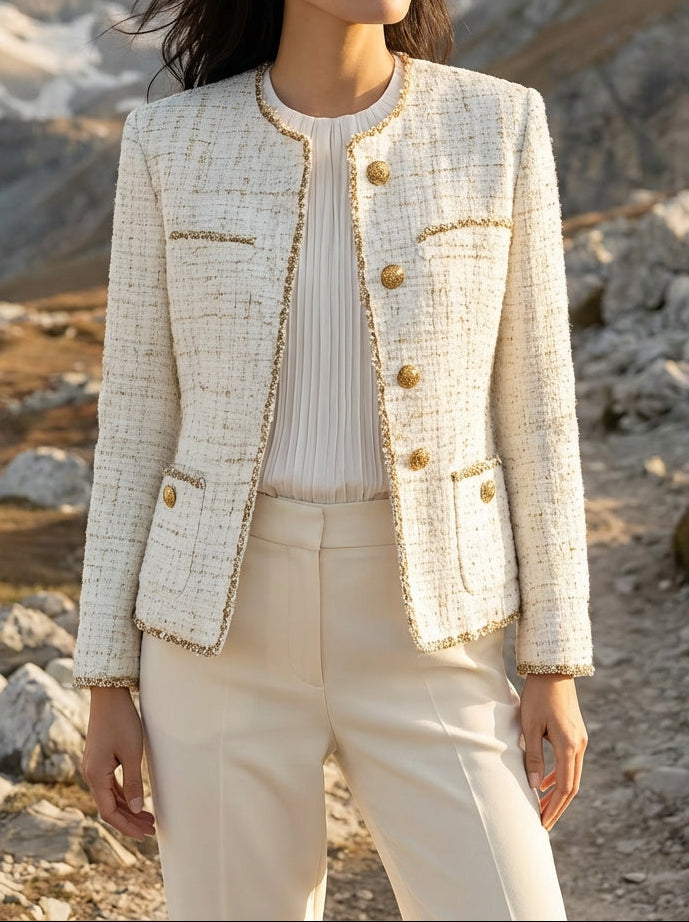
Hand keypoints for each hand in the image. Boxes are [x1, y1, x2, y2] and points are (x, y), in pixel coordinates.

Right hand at [81, 686, 155, 841]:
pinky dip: (123, 794)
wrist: (109, 695)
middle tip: (152, 829)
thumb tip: (136, 808)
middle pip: (109, 806)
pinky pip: (110, 784)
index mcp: (96, 775)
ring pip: (110, 796)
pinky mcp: (100, 759)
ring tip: (148, 818)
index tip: (145, 834)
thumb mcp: (131, 753)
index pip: (109, 812)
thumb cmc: (121, 721)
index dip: (127, 825)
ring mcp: (94, 766)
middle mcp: (91, 773)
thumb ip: (133, 782)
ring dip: (128, 808)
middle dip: (130, 820)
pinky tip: (136, 799)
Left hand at [519, 674, 587, 830]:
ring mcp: (580, 739)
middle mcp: (579, 745)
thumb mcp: (530, 726)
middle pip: (571, 785)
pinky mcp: (576, 734)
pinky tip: (545, 782)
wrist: (553, 670)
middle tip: (543, 822)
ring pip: (572, 775)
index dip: (553, 808)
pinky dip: (559, 776)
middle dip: (557, 805)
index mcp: (569, 746)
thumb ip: (533, 757)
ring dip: (558, 792)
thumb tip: (534, 787)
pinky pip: (570, 762)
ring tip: (541, 806)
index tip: (542, 823)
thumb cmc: (538, 696)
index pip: (564, 787)